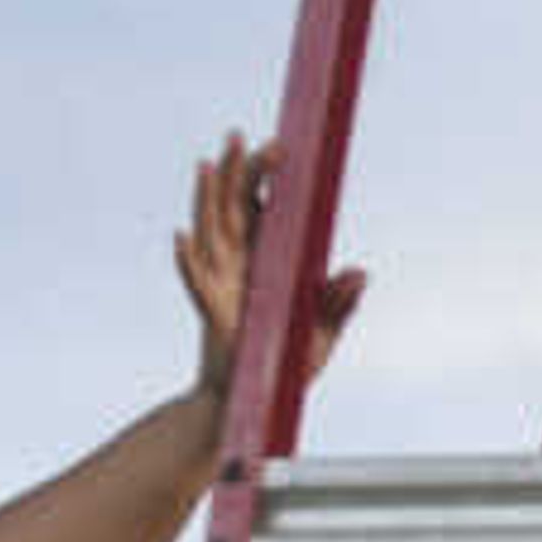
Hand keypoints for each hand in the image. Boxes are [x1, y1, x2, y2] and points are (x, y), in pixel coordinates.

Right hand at [175, 137, 364, 398]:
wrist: (251, 406)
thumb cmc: (286, 365)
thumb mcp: (321, 334)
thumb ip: (337, 304)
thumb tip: (359, 272)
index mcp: (267, 261)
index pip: (265, 209)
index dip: (268, 176)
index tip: (279, 142)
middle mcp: (240, 266)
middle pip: (235, 209)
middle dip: (239, 172)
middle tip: (243, 135)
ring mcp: (223, 285)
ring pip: (212, 232)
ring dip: (209, 198)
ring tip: (210, 163)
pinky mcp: (212, 313)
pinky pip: (197, 283)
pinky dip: (187, 261)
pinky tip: (181, 237)